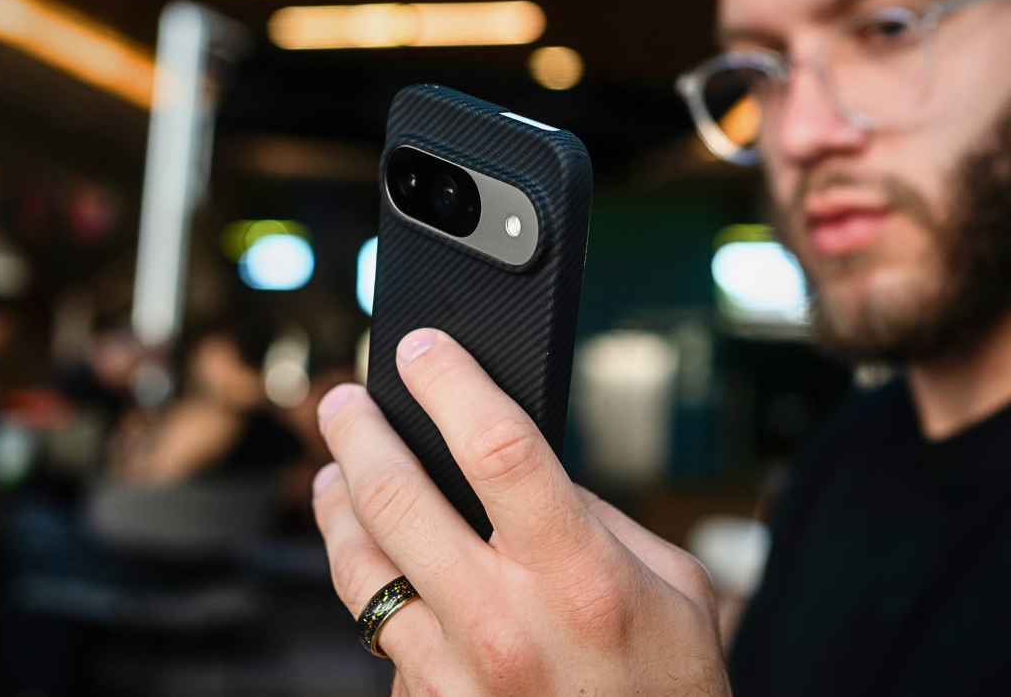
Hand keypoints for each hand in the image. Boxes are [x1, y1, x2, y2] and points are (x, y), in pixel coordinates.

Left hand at [313, 329, 729, 695]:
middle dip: (358, 432)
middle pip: (397, 496)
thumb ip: (599, 520)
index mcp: (580, 575)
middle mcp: (505, 624)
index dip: (450, 382)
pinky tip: (383, 574)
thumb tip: (523, 474)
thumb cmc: (668, 688)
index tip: (421, 347)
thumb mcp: (674, 586)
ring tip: (335, 476)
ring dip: (337, 506)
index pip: (496, 447)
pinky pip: (379, 638)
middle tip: (344, 401)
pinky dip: (375, 594)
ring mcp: (453, 675)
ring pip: (358, 567)